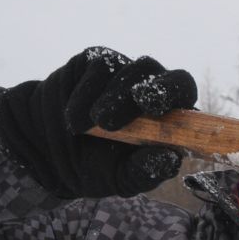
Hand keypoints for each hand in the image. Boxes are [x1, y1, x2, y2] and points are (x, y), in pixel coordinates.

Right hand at [0, 47, 197, 199]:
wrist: (45, 149)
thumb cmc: (93, 164)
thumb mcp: (119, 178)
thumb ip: (145, 171)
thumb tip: (170, 158)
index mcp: (170, 122)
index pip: (192, 109)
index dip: (189, 112)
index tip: (171, 118)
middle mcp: (154, 93)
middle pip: (176, 79)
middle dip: (162, 89)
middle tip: (143, 101)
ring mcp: (128, 74)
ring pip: (137, 70)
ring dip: (119, 96)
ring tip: (97, 124)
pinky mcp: (98, 61)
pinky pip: (101, 67)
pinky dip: (88, 94)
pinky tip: (76, 119)